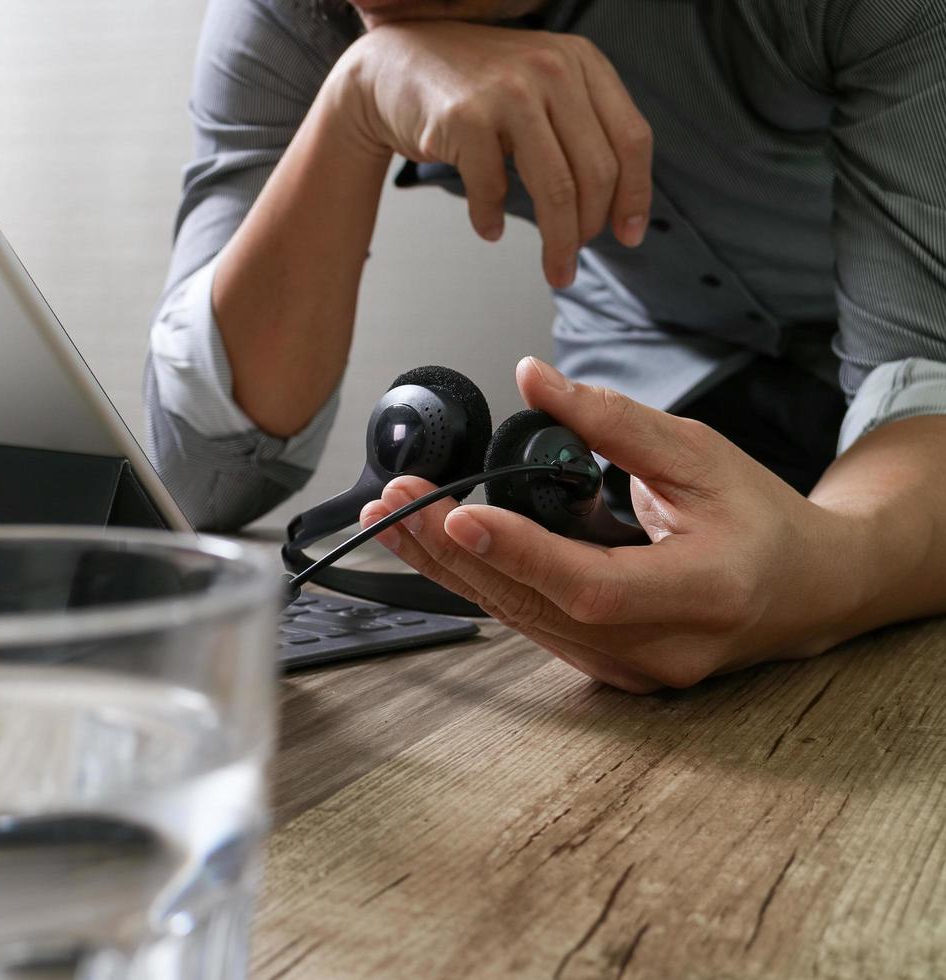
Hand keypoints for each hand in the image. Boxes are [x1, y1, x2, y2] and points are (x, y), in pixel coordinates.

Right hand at [330, 20, 652, 286]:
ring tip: (554, 268)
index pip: (632, 138)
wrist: (394, 66)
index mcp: (581, 62)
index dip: (636, 195)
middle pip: (597, 172)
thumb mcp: (540, 85)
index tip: (628, 234)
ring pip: (557, 188)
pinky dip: (491, 221)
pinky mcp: (466, 118)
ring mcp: (509, 92)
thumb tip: (616, 203)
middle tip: (575, 258)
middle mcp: (552, 70)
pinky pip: (494, 191)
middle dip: (590, 229)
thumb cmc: (473, 89)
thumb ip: (579, 124)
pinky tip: (489, 228)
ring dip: (559, 242)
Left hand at [358, 358, 868, 692]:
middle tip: (396, 501)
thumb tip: (535, 379)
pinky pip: (530, 623)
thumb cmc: (760, 521)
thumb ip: (613, 421)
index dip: (522, 553)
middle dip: (455, 552)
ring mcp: (633, 670)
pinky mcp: (608, 668)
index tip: (460, 516)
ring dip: (451, 567)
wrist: (806, 590)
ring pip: (521, 619)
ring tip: (396, 516)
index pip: (594, 586)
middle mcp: (664, 648)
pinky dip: (480, 580)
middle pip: (538, 607)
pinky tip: (435, 546)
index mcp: (705, 593)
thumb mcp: (699, 454)